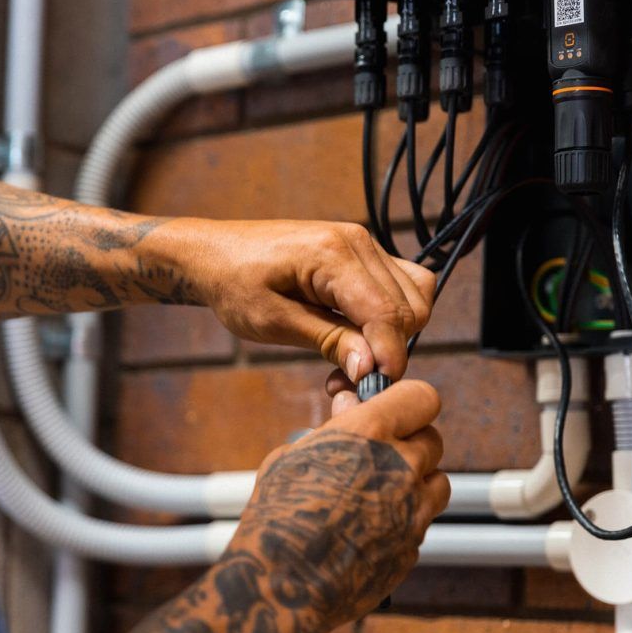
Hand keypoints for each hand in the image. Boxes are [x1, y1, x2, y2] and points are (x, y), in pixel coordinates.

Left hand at [179, 219, 435, 380]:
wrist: (216, 254)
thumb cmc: (234, 285)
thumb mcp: (272, 321)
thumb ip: (326, 340)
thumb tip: (371, 367)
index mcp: (333, 254)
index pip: (385, 312)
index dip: (389, 356)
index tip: (375, 390)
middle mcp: (358, 242)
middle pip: (409, 308)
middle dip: (389, 350)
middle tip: (348, 380)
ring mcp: (365, 244)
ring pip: (415, 298)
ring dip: (394, 336)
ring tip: (351, 361)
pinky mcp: (364, 254)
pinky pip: (403, 288)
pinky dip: (392, 318)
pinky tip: (358, 337)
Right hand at [222, 380, 449, 632]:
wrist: (284, 584)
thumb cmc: (278, 514)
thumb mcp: (292, 457)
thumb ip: (332, 431)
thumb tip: (350, 408)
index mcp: (369, 433)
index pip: (423, 397)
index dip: (409, 402)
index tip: (396, 410)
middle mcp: (400, 467)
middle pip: (433, 439)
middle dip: (409, 442)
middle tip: (378, 455)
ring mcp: (413, 509)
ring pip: (438, 482)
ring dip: (416, 481)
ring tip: (379, 491)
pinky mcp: (414, 545)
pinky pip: (421, 521)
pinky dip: (404, 518)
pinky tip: (370, 526)